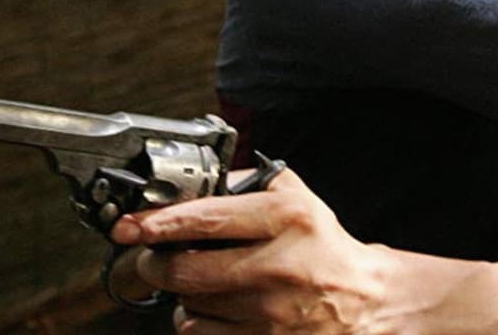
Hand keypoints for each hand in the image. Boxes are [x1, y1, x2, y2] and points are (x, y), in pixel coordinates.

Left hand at [108, 168, 493, 333]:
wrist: (367, 304)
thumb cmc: (326, 248)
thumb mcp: (298, 199)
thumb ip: (249, 181)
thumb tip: (192, 178)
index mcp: (286, 220)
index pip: (206, 219)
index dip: (160, 222)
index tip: (131, 224)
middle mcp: (278, 267)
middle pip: (185, 270)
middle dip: (155, 262)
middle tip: (151, 254)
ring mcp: (271, 313)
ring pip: (189, 305)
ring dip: (181, 292)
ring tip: (199, 279)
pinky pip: (202, 333)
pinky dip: (196, 319)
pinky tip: (213, 305)